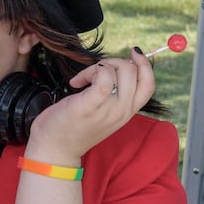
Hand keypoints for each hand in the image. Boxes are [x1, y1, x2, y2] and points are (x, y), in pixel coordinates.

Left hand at [28, 48, 155, 160]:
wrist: (54, 150)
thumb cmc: (72, 127)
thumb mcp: (101, 111)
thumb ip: (113, 95)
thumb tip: (118, 67)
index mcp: (127, 112)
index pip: (149, 84)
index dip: (145, 64)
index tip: (132, 53)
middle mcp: (122, 112)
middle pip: (135, 72)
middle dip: (115, 61)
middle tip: (95, 70)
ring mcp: (107, 110)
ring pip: (121, 71)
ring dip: (100, 65)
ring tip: (83, 78)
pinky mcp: (89, 106)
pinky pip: (104, 77)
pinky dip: (92, 71)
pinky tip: (76, 82)